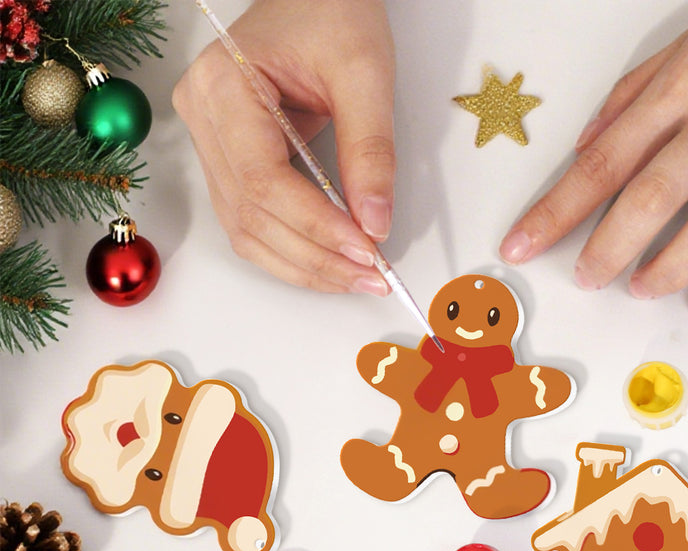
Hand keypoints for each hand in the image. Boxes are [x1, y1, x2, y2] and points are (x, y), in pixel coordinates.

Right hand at [173, 0, 394, 293]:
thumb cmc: (331, 12)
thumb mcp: (364, 73)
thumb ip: (371, 151)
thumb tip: (375, 223)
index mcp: (222, 86)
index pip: (265, 181)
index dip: (316, 227)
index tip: (367, 250)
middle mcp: (202, 117)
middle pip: (252, 216)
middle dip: (316, 257)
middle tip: (372, 277)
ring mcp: (209, 142)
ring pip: (247, 231)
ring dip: (305, 266)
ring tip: (358, 277)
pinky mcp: (228, 161)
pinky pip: (252, 223)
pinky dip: (293, 252)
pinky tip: (332, 263)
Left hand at [499, 0, 687, 311]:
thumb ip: (633, 97)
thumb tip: (583, 148)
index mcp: (684, 85)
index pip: (605, 160)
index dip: (557, 210)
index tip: (520, 246)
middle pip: (653, 195)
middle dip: (608, 247)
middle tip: (586, 280)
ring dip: (671, 266)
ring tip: (641, 289)